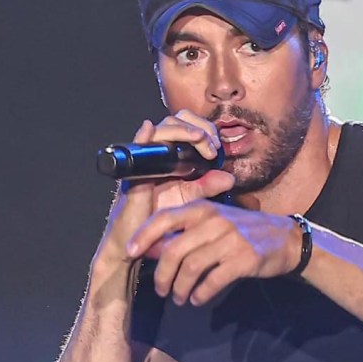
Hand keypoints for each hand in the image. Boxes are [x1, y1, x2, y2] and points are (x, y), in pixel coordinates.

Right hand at [97, 110, 234, 266]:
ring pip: (159, 130)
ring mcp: (143, 162)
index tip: (217, 146)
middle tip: (211, 143)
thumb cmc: (158, 217)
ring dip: (181, 130)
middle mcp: (156, 154)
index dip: (204, 129)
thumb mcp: (188, 199)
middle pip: (174, 121)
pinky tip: (148, 130)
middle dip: (197, 126)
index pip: (187, 126)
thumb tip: (229, 176)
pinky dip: (141, 138)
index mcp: (170, 155)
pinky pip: (135, 152)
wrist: (138, 240)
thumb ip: (207, 186)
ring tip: (199, 139)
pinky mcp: (133, 176)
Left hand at [126, 202, 303, 305]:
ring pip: (191, 268)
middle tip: (161, 290)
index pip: (165, 219)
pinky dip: (201, 293)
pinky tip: (197, 299)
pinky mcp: (244, 259)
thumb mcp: (214, 222)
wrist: (286, 240)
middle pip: (174, 250)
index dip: (144, 236)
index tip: (130, 252)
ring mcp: (230, 240)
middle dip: (162, 275)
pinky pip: (212, 280)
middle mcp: (214, 221)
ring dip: (180, 288)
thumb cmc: (243, 232)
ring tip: (179, 299)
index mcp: (202, 209)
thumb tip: (152, 249)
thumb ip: (185, 233)